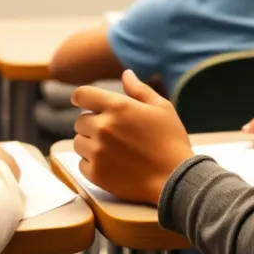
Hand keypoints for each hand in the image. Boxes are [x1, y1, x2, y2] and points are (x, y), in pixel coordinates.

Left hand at [72, 70, 193, 204]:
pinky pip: (81, 163)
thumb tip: (126, 74)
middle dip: (92, 123)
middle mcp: (103, 128)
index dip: (82, 98)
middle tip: (112, 133)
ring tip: (111, 149)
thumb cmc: (171, 140)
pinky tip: (111, 164)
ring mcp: (97, 152)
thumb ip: (139, 90)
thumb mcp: (162, 108)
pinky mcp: (96, 174)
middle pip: (79, 121)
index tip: (85, 103)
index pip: (82, 95)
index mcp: (118, 107)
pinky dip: (91, 163)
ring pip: (78, 142)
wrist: (175, 179)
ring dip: (89, 143)